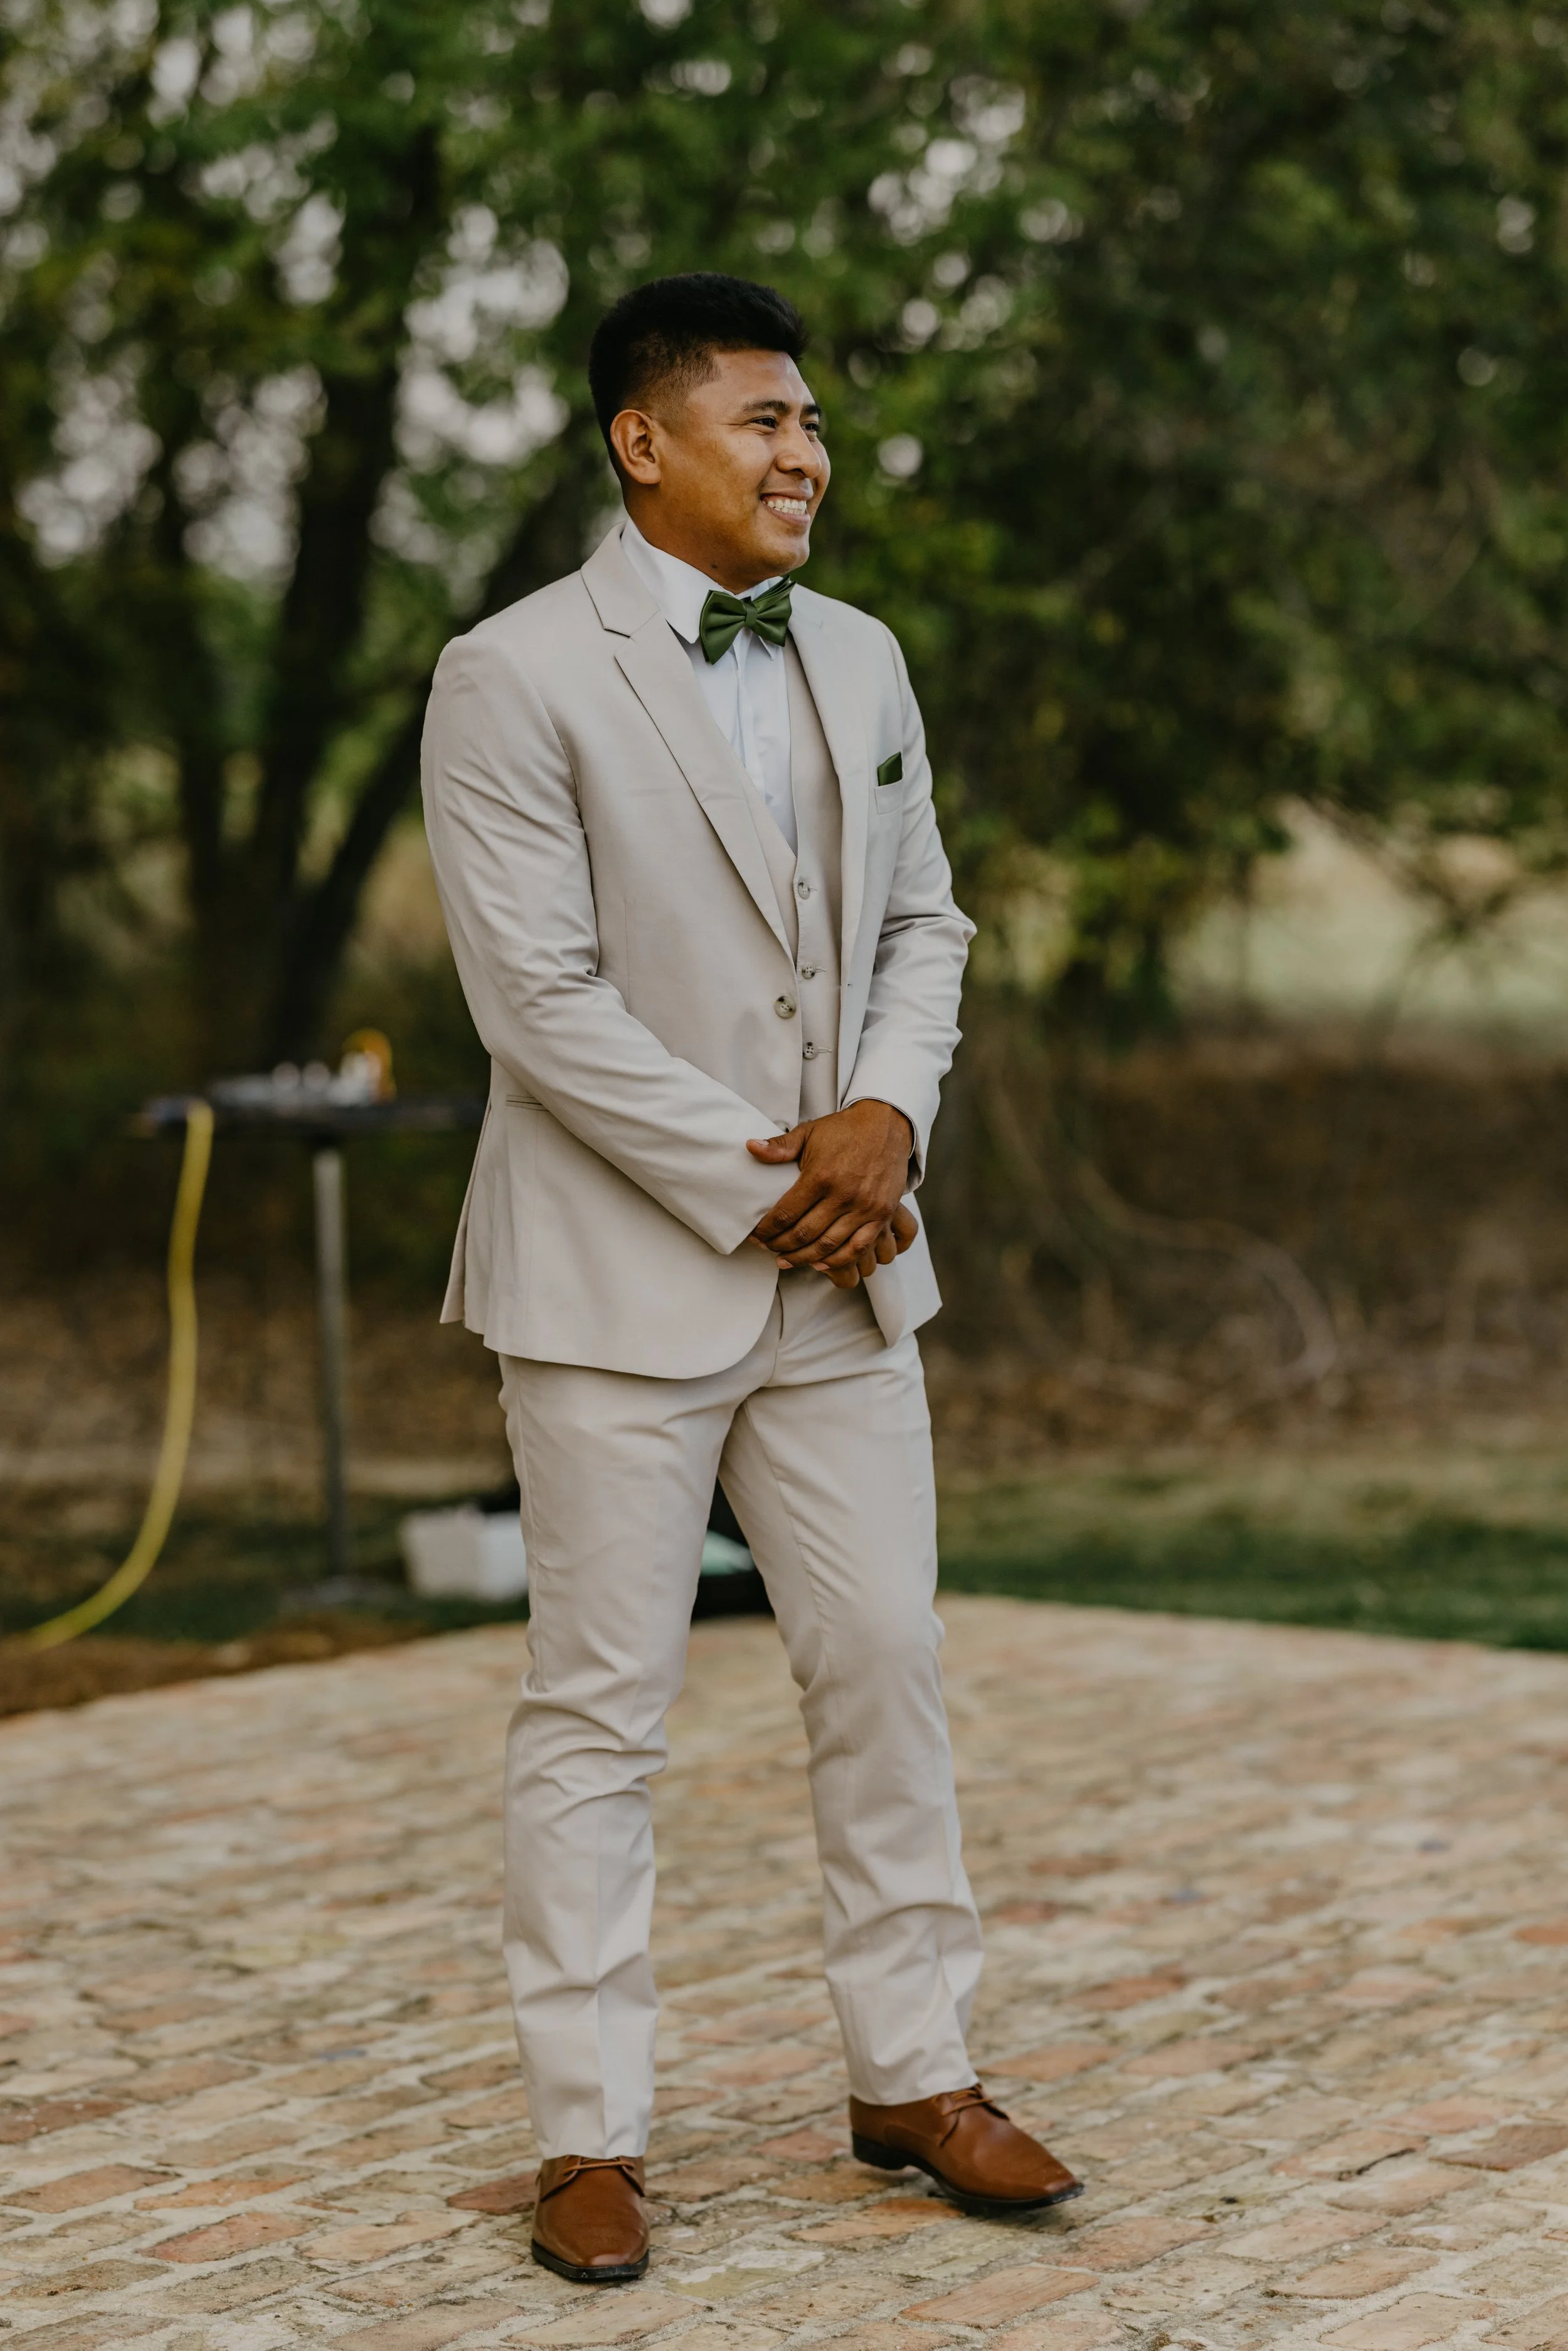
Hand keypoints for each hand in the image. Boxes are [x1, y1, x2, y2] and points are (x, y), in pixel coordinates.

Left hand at [746, 1100, 916, 1283]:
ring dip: (804, 1258)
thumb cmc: (846, 1130)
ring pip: (828, 1245)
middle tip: (768, 1249)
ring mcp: (864, 1207)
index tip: (757, 1236)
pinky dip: (838, 1260)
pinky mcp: (882, 1214)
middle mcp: (843, 1195)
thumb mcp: (809, 1132)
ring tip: (787, 1260)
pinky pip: (858, 1247)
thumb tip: (750, 1147)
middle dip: (780, 1246)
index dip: (768, 1229)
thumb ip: (780, 1146)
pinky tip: (821, 1263)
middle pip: (804, 1234)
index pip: (786, 1213)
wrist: (887, 1124)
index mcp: (821, 1176)